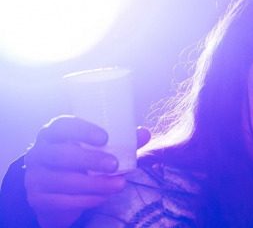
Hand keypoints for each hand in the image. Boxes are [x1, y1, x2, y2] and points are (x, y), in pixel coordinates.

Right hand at [23, 116, 150, 227]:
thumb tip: (144, 133)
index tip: (104, 137)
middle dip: (90, 160)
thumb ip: (120, 140)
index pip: (62, 126)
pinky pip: (62, 201)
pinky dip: (86, 200)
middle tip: (115, 165)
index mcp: (53, 133)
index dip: (82, 130)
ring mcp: (35, 176)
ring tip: (119, 185)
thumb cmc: (79, 160)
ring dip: (94, 184)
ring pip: (63, 181)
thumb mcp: (95, 148)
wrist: (53, 190)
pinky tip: (103, 197)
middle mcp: (39, 152)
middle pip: (61, 155)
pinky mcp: (37, 198)